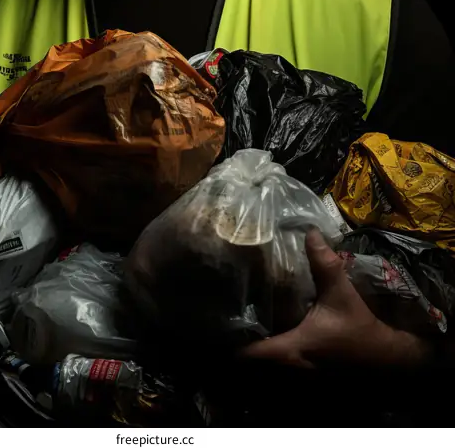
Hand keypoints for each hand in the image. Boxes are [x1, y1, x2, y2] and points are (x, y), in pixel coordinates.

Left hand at [241, 229, 429, 368]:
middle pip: (250, 355)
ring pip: (264, 357)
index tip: (216, 317)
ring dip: (254, 338)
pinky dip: (270, 340)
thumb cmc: (360, 330)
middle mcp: (288, 365)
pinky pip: (279, 355)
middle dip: (238, 334)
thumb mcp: (341, 294)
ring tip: (240, 309)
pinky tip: (268, 318)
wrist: (388, 359)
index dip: (228, 339)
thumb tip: (310, 233)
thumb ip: (324, 264)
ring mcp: (297, 371)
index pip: (247, 354)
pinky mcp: (306, 366)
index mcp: (290, 350)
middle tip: (224, 306)